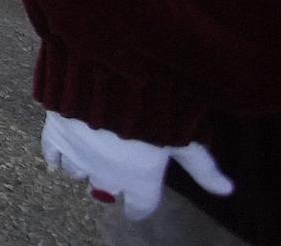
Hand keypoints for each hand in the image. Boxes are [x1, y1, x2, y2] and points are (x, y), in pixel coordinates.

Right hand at [41, 113, 232, 220]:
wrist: (109, 72)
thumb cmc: (155, 107)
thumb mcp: (186, 136)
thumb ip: (202, 167)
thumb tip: (228, 191)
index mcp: (139, 180)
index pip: (140, 207)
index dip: (140, 207)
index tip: (139, 205)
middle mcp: (107, 175)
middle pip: (107, 190)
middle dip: (113, 182)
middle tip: (119, 167)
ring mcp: (79, 155)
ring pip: (78, 174)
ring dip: (86, 168)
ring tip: (93, 156)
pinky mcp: (57, 135)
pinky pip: (52, 156)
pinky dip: (56, 159)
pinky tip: (60, 159)